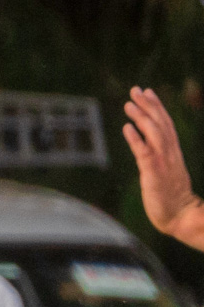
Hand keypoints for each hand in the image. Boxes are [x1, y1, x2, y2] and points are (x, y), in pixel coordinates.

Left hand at [123, 87, 200, 234]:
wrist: (181, 217)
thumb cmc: (173, 198)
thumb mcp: (168, 174)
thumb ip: (162, 160)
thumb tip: (151, 152)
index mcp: (173, 153)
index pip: (166, 124)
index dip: (157, 107)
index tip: (148, 92)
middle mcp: (170, 153)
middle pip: (160, 123)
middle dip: (148, 105)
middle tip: (136, 89)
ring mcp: (163, 162)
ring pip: (153, 133)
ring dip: (140, 117)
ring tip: (128, 104)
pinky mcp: (154, 173)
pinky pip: (144, 152)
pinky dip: (135, 138)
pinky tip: (126, 127)